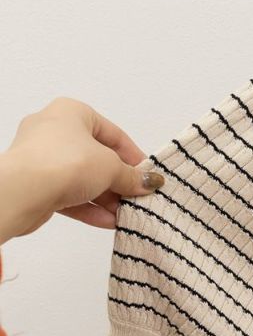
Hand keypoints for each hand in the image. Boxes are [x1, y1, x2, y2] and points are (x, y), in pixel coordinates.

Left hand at [0, 97, 163, 243]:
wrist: (20, 192)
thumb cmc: (68, 163)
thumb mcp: (111, 167)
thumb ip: (132, 176)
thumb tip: (150, 183)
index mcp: (71, 113)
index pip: (112, 133)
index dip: (133, 155)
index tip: (147, 174)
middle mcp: (54, 131)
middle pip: (97, 158)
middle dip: (119, 181)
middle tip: (138, 196)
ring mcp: (41, 159)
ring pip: (82, 178)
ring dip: (106, 198)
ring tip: (126, 214)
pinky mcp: (35, 184)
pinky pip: (68, 194)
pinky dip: (89, 207)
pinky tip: (109, 222)